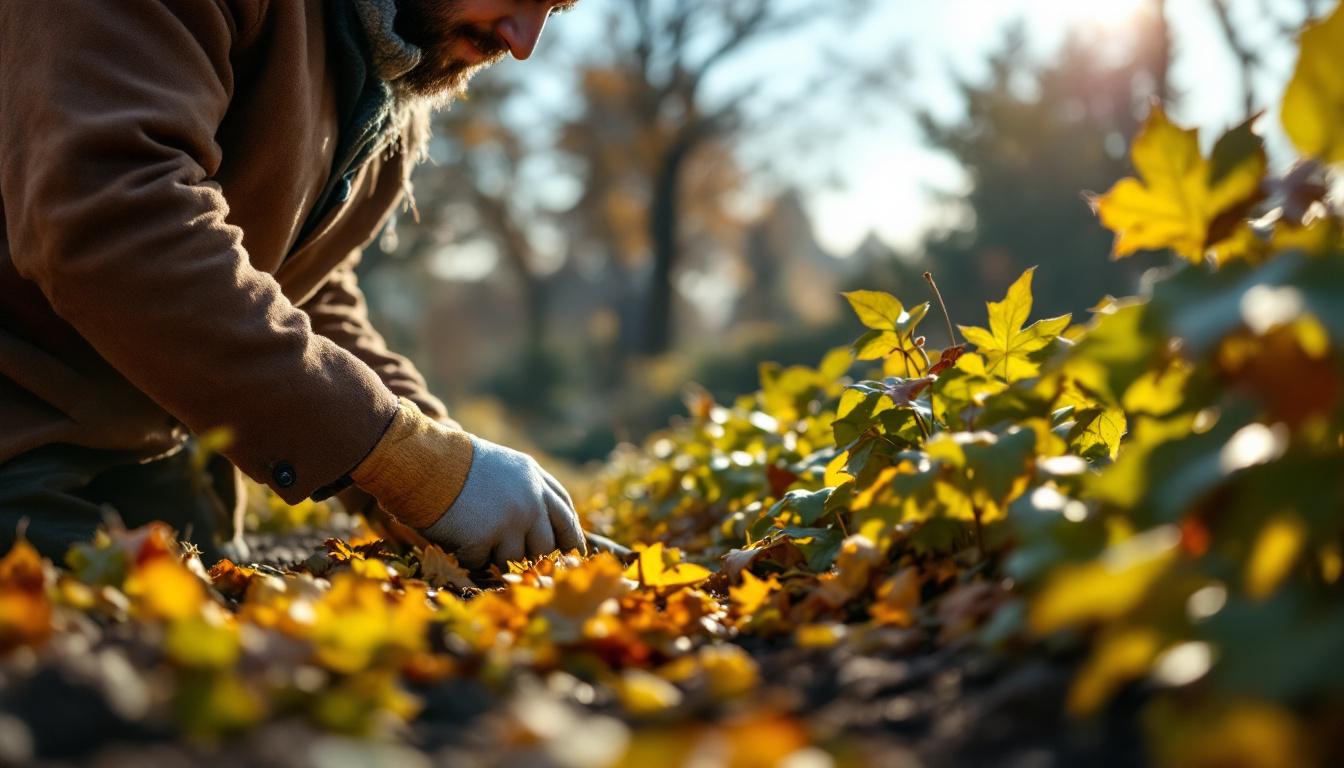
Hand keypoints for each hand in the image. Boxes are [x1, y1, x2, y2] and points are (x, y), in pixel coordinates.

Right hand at [420, 436, 584, 568]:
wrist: (425, 461)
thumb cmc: (456, 463)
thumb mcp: (504, 464)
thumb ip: (527, 489)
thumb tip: (543, 524)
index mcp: (534, 480)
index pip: (565, 515)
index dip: (571, 537)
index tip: (572, 553)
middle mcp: (530, 501)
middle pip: (546, 545)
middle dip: (530, 554)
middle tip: (510, 553)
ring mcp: (510, 521)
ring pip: (515, 558)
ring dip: (495, 554)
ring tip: (475, 533)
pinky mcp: (485, 538)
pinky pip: (482, 563)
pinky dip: (469, 556)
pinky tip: (458, 536)